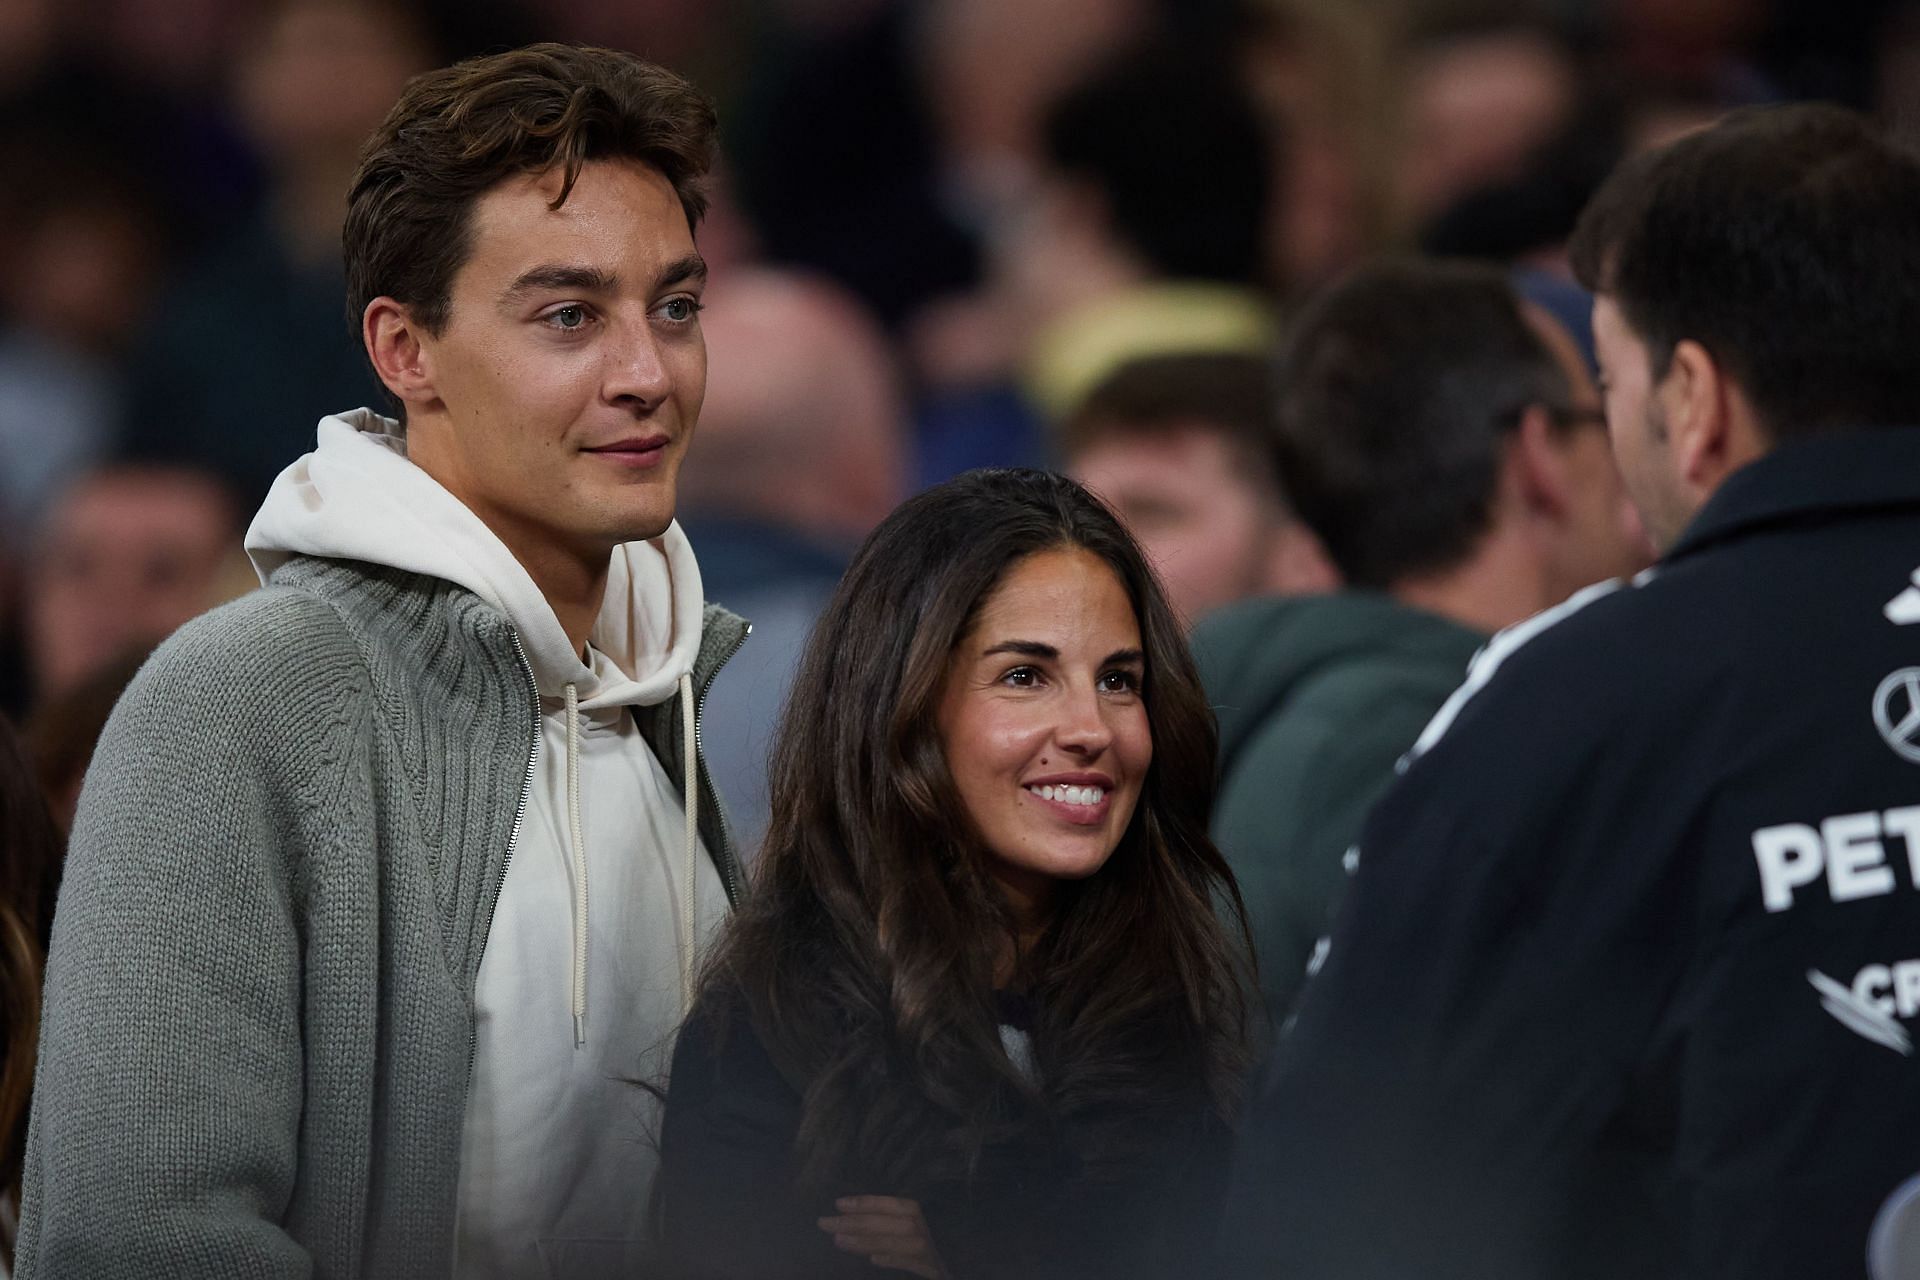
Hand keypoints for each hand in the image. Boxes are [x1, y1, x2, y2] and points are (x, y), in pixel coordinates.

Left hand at [817, 1194, 949, 1277]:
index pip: (888, 1203)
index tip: (838, 1203)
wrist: (944, 1267)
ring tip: (839, 1241)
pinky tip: (873, 1260)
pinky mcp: (931, 1268)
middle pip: (888, 1221)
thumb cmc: (912, 1243)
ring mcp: (928, 1248)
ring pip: (897, 1241)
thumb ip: (879, 1220)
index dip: (864, 1202)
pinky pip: (912, 1263)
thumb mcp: (896, 1226)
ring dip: (867, 1241)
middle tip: (827, 1223)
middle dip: (856, 1222)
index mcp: (914, 1210)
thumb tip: (844, 1213)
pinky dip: (892, 1260)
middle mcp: (922, 1227)